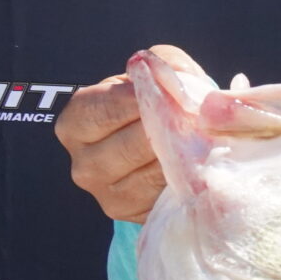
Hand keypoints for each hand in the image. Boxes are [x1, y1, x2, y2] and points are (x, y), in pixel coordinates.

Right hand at [57, 49, 192, 222]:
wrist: (154, 149)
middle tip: (201, 117)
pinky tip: (202, 163)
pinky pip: (169, 195)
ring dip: (186, 154)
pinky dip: (189, 178)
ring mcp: (108, 197)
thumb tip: (170, 72)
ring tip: (206, 137)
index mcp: (74, 124)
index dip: (145, 98)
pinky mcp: (136, 217)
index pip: (107, 109)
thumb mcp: (149, 75)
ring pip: (155, 171)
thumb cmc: (147, 106)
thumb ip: (162, 62)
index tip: (173, 92)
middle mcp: (83, 165)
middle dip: (171, 128)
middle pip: (135, 144)